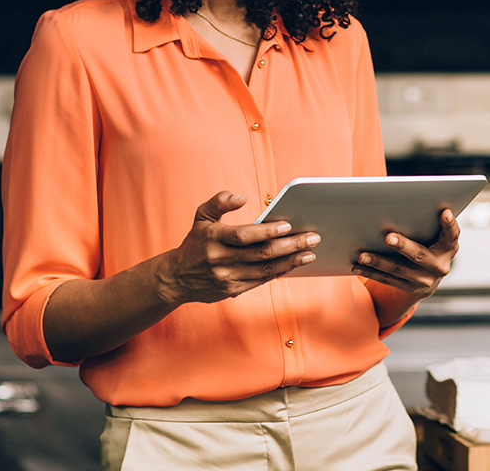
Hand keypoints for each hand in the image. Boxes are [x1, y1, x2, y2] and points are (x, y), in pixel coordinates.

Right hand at [156, 191, 319, 304]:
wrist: (176, 278)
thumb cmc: (195, 242)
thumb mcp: (201, 216)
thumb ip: (219, 201)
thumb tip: (241, 198)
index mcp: (213, 237)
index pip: (244, 235)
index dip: (267, 231)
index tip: (288, 224)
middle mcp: (220, 259)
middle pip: (261, 253)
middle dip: (290, 245)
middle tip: (313, 238)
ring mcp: (227, 277)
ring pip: (265, 269)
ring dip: (291, 261)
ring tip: (310, 252)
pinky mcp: (232, 290)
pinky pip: (261, 281)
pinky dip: (279, 272)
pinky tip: (294, 263)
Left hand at [353, 207, 459, 298]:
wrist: (430, 276)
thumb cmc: (429, 243)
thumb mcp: (435, 233)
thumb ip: (428, 222)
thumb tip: (405, 202)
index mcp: (448, 248)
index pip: (452, 235)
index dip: (449, 224)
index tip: (445, 212)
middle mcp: (439, 266)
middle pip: (419, 255)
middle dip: (403, 246)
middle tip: (388, 237)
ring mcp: (424, 280)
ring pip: (399, 269)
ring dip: (378, 262)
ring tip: (362, 255)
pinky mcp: (409, 288)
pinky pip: (388, 280)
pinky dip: (371, 273)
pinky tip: (357, 267)